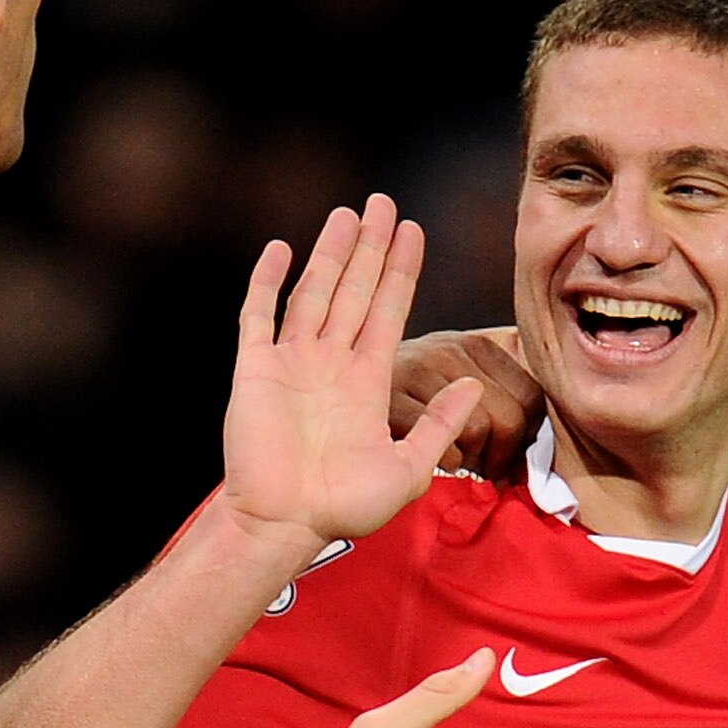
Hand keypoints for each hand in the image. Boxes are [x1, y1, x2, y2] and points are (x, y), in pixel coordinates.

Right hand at [219, 197, 488, 559]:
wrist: (285, 524)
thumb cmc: (344, 507)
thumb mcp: (409, 468)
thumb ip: (440, 424)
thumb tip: (473, 385)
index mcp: (367, 382)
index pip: (389, 311)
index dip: (401, 271)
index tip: (414, 232)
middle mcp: (330, 364)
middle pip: (354, 290)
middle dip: (370, 247)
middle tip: (383, 204)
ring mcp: (291, 363)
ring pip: (314, 293)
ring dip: (329, 253)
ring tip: (347, 214)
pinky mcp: (255, 369)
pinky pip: (258, 315)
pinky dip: (267, 281)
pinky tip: (282, 248)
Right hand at [393, 325, 543, 480]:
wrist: (334, 414)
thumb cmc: (403, 408)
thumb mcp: (455, 390)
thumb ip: (498, 399)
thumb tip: (539, 435)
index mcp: (474, 345)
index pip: (532, 397)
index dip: (528, 437)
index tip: (509, 460)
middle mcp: (450, 349)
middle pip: (512, 417)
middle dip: (502, 455)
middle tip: (484, 469)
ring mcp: (418, 367)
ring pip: (482, 428)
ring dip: (472, 458)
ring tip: (454, 459)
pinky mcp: (388, 395)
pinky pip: (445, 444)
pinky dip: (448, 463)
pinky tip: (433, 461)